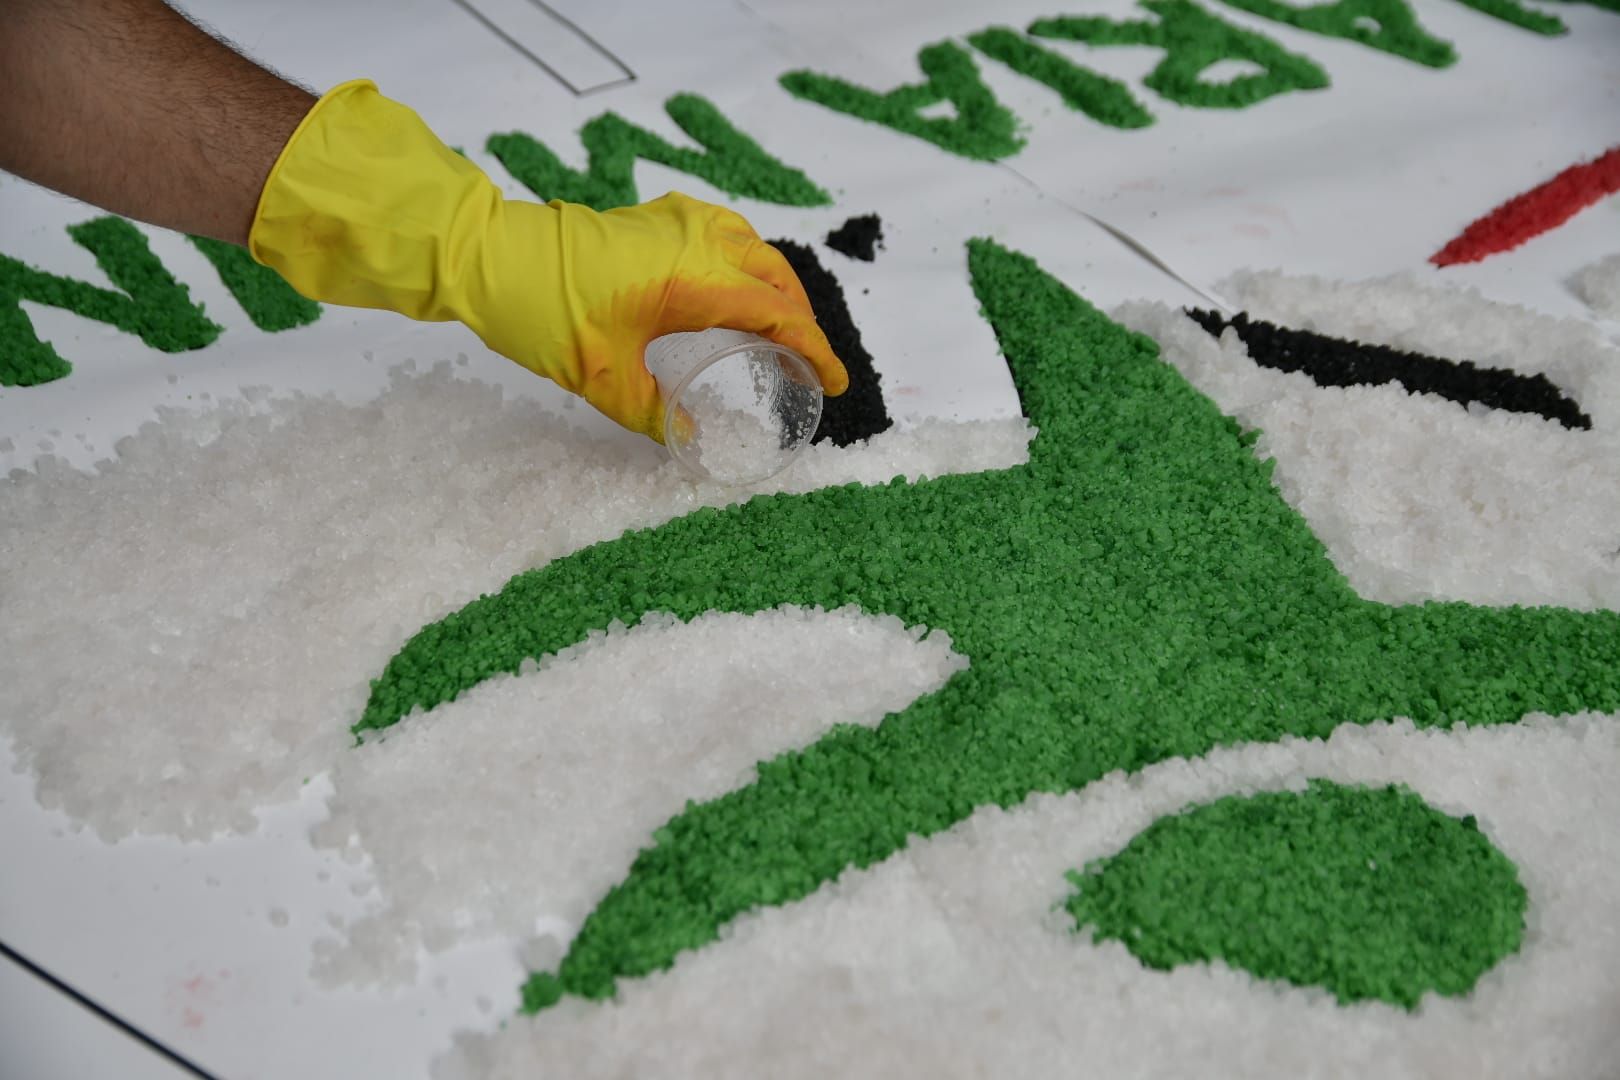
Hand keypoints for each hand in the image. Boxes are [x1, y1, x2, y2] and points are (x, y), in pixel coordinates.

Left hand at [249, 81, 845, 440]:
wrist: (486, 255)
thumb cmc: (542, 311)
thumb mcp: (602, 378)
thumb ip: (654, 413)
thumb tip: (692, 441)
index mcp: (693, 278)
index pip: (777, 314)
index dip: (814, 350)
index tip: (835, 382)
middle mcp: (695, 242)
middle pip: (776, 277)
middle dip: (803, 320)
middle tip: (811, 364)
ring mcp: (675, 222)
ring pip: (753, 248)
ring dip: (778, 286)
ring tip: (783, 326)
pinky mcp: (653, 217)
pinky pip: (722, 231)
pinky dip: (745, 257)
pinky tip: (734, 279)